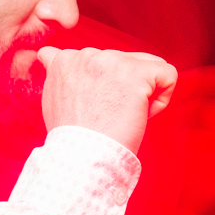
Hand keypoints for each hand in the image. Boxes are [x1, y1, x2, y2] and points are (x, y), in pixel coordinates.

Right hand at [36, 47, 175, 153]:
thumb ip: (57, 73)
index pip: (100, 61)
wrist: (81, 159)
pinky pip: (167, 75)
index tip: (93, 111)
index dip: (104, 88)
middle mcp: (86, 54)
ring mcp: (111, 61)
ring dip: (141, 95)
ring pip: (148, 67)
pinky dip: (162, 100)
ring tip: (121, 117)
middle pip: (126, 62)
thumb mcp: (52, 97)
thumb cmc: (72, 139)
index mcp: (64, 59)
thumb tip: (46, 55)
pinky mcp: (136, 73)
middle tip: (107, 118)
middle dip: (124, 90)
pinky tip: (142, 115)